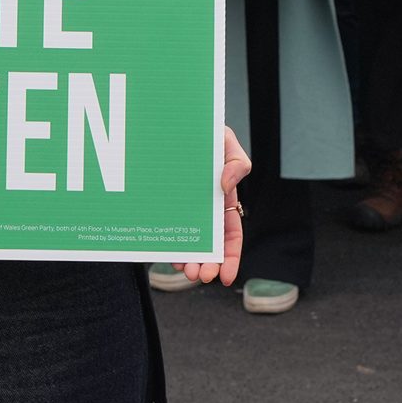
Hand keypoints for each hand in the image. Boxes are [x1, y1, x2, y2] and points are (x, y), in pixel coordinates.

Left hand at [176, 126, 251, 285]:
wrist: (177, 125)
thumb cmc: (207, 134)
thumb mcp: (228, 144)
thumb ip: (237, 163)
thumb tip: (226, 187)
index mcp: (223, 200)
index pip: (231, 236)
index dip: (231, 258)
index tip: (225, 277)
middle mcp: (204, 210)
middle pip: (209, 245)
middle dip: (208, 263)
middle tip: (200, 275)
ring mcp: (183, 208)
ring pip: (188, 241)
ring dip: (189, 259)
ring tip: (185, 270)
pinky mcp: (164, 204)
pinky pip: (168, 227)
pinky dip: (171, 244)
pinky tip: (169, 254)